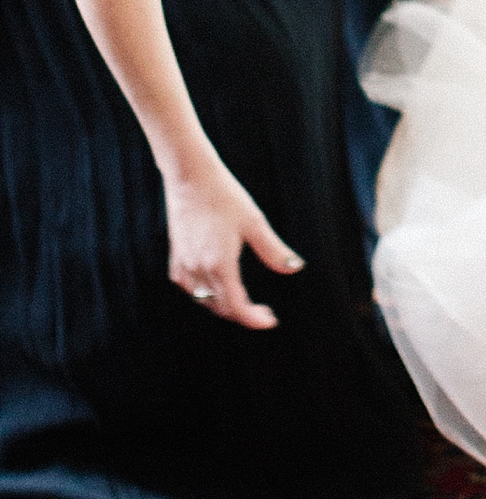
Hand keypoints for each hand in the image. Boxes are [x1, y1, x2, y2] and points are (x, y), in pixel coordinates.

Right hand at [163, 157, 303, 330]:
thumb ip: (274, 250)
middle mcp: (198, 270)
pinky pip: (189, 288)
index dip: (254, 319)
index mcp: (220, 265)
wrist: (191, 177)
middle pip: (221, 307)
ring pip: (204, 300)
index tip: (270, 321)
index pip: (237, 306)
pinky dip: (204, 294)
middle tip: (264, 311)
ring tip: (244, 301)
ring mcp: (184, 265)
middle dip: (243, 313)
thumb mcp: (255, 222)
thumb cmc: (226, 196)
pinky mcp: (176, 258)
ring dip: (224, 306)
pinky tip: (216, 287)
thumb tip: (295, 268)